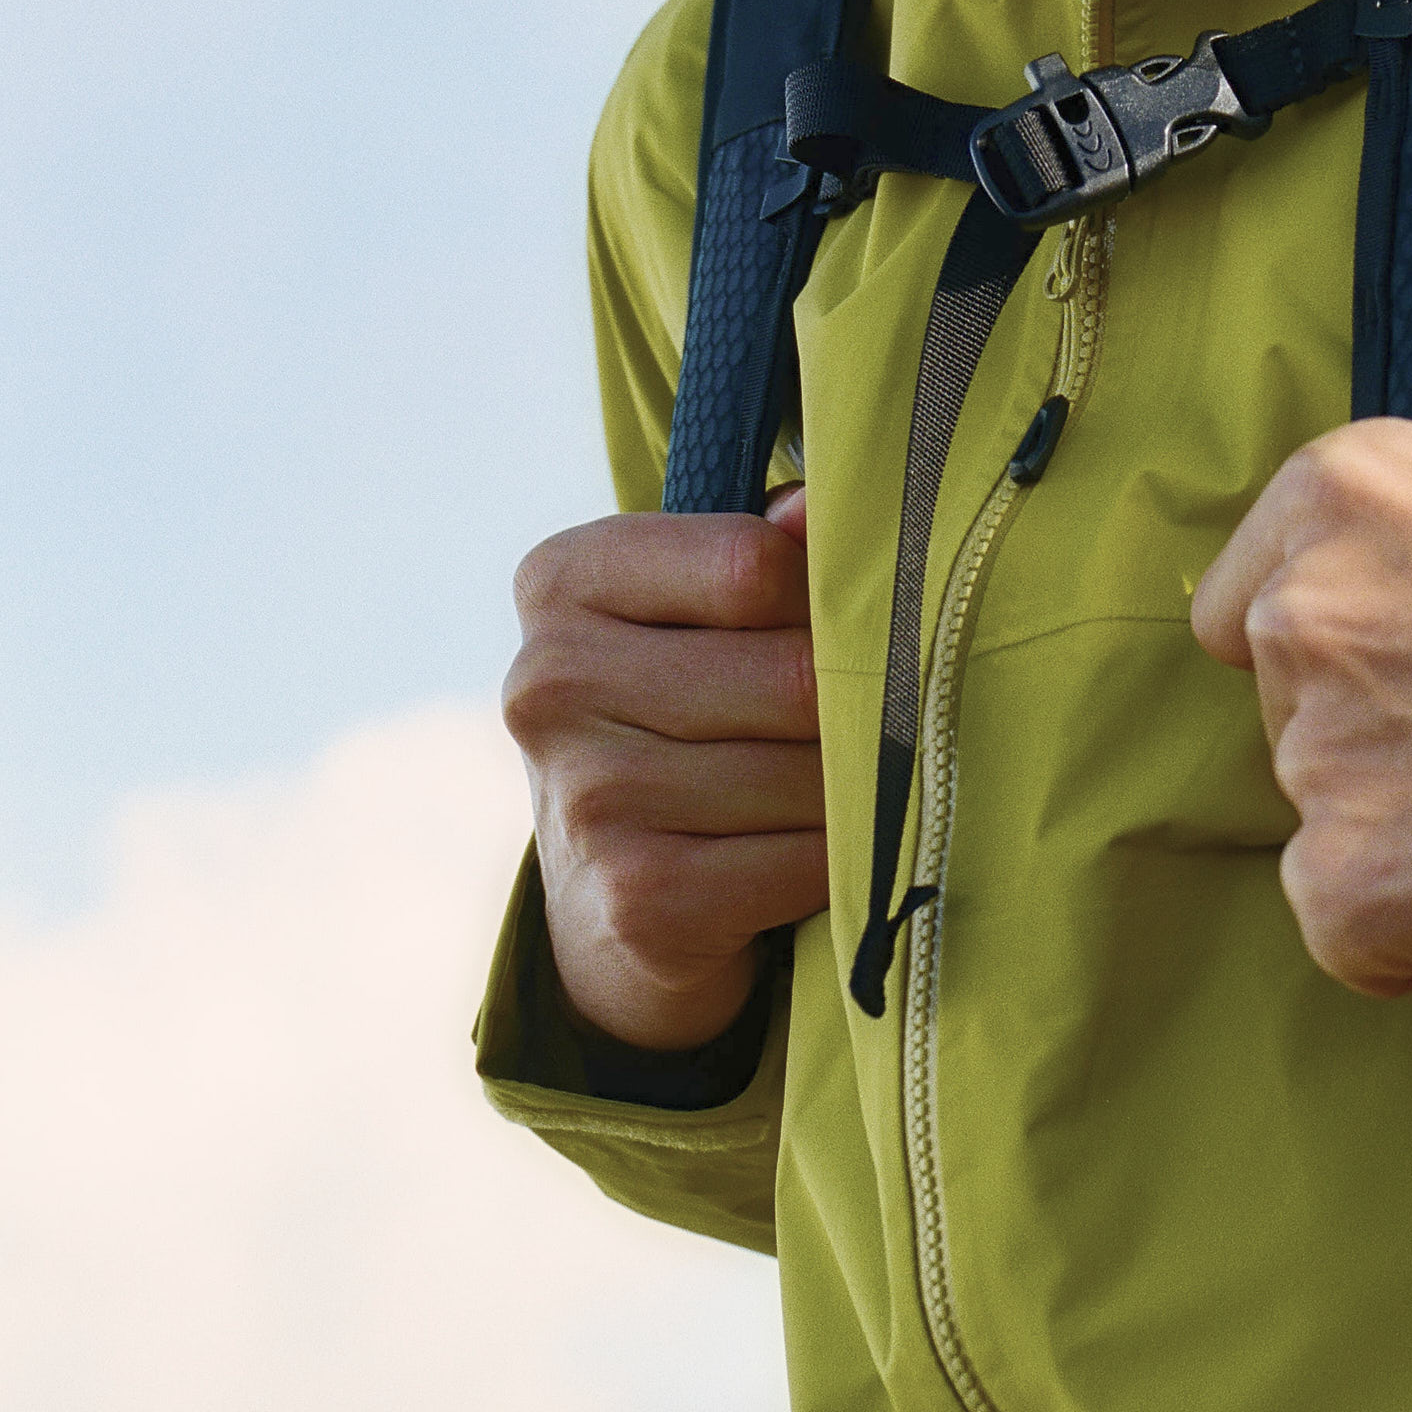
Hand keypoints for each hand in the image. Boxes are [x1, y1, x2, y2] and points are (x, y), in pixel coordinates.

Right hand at [503, 485, 829, 1049]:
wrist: (608, 902)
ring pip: (808, 773)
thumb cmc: (680, 714)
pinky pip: (804, 862)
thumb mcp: (696, 612)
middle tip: (859, 721)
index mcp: (563, 581)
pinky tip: (805, 856)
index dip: (822, 596)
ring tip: (823, 788)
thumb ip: (765, 550)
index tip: (823, 624)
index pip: (752, 563)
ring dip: (849, 788)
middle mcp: (552, 682)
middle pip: (794, 676)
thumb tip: (817, 508)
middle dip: (854, 704)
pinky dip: (835, 861)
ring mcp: (588, 796)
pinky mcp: (638, 899)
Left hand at [1190, 412, 1411, 997]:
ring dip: (1401, 809)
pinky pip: (1345, 913)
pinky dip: (1409, 918)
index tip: (1391, 650)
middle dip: (1370, 710)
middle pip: (1287, 689)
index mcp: (1342, 492)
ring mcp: (1314, 754)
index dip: (1324, 620)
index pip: (1247, 580)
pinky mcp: (1342, 881)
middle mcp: (1301, 612)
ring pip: (1326, 797)